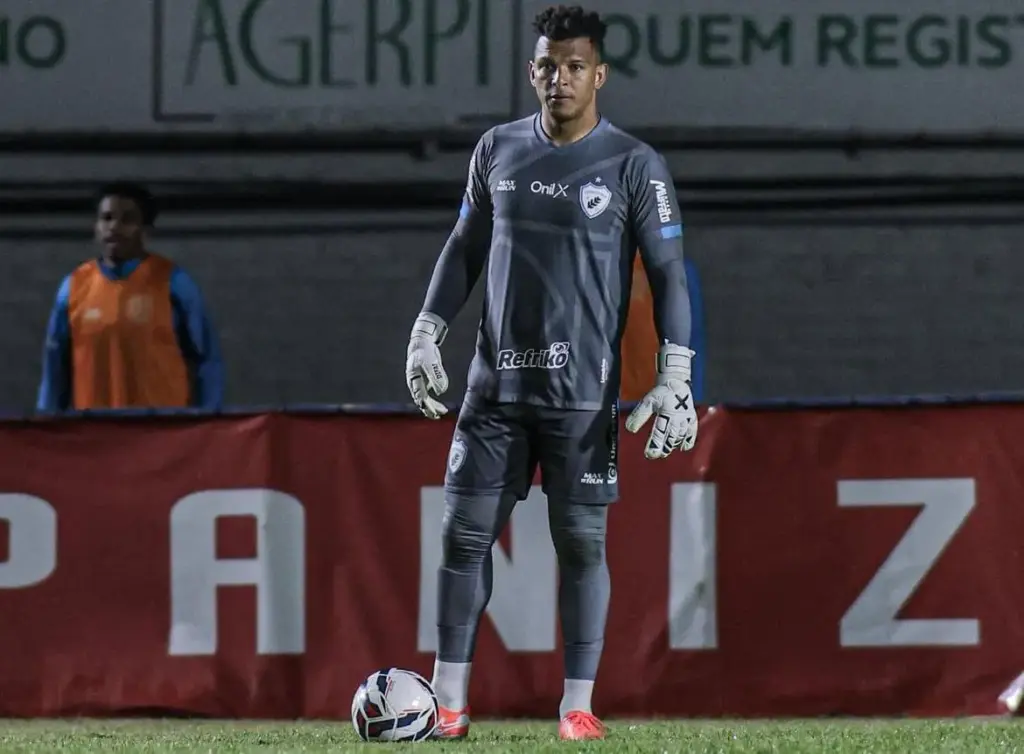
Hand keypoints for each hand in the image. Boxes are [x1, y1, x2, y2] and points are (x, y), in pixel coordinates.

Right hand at [406, 312, 449, 418]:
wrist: (422, 343)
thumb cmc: (424, 351)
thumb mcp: (431, 362)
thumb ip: (436, 376)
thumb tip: (441, 392)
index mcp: (413, 379)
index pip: (420, 396)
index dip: (426, 405)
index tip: (435, 412)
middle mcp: (414, 383)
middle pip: (420, 400)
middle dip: (429, 408)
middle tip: (439, 415)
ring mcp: (418, 383)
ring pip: (423, 399)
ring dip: (431, 406)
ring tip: (442, 412)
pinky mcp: (424, 381)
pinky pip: (427, 395)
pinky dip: (433, 401)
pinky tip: (440, 405)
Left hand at [625, 343, 697, 458]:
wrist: (677, 384)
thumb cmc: (660, 394)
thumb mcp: (647, 402)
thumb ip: (639, 416)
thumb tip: (630, 429)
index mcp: (666, 413)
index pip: (659, 432)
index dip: (654, 444)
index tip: (649, 454)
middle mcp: (678, 417)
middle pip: (671, 437)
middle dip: (663, 447)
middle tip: (655, 455)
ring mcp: (686, 419)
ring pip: (681, 436)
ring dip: (673, 444)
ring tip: (665, 451)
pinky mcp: (692, 419)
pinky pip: (692, 432)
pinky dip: (688, 441)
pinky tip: (683, 448)